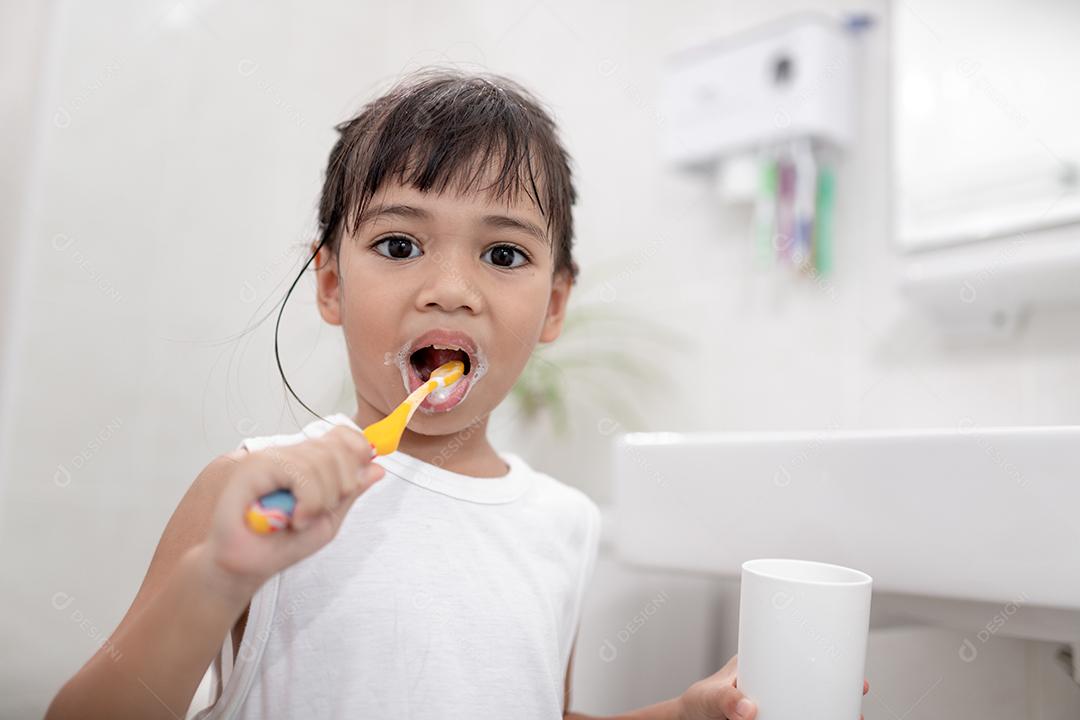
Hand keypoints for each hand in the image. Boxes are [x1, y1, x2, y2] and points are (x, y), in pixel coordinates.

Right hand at [202, 426, 384, 594]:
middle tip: (323, 510)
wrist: (245, 566)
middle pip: (337, 447)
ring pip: (321, 460)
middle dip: (342, 485)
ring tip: (303, 519)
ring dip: (322, 499)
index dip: (358, 451)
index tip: (355, 482)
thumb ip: (350, 493)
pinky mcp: (255, 467)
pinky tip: (295, 519)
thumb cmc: (282, 543)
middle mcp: (290, 454)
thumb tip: (377, 468)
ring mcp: (272, 457)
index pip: (342, 434)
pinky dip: (308, 500)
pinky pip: (299, 472)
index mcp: (308, 461)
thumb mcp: (328, 520)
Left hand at [676, 654, 869, 719]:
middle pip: (815, 680)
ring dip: (832, 710)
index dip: (830, 658)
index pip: (799, 652)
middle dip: (840, 689)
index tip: (853, 671)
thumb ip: (724, 700)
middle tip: (859, 694)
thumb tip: (748, 708)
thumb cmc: (695, 704)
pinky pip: (798, 717)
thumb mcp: (709, 696)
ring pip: (811, 704)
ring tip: (852, 717)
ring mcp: (774, 704)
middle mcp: (772, 681)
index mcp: (760, 661)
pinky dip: (814, 719)